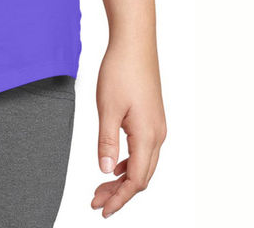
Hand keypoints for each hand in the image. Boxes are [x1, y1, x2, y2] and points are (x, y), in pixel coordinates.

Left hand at [92, 39, 166, 217]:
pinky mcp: (152, 118)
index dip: (119, 198)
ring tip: (101, 187)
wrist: (135, 43)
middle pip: (141, 176)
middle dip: (119, 193)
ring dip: (123, 178)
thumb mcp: (107, 108)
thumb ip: (106, 141)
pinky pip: (143, 150)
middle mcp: (158, 135)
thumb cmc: (121, 71)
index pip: (135, 180)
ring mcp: (157, 126)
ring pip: (143, 164)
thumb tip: (104, 171)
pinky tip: (114, 164)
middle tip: (96, 202)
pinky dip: (128, 162)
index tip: (102, 209)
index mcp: (147, 136)